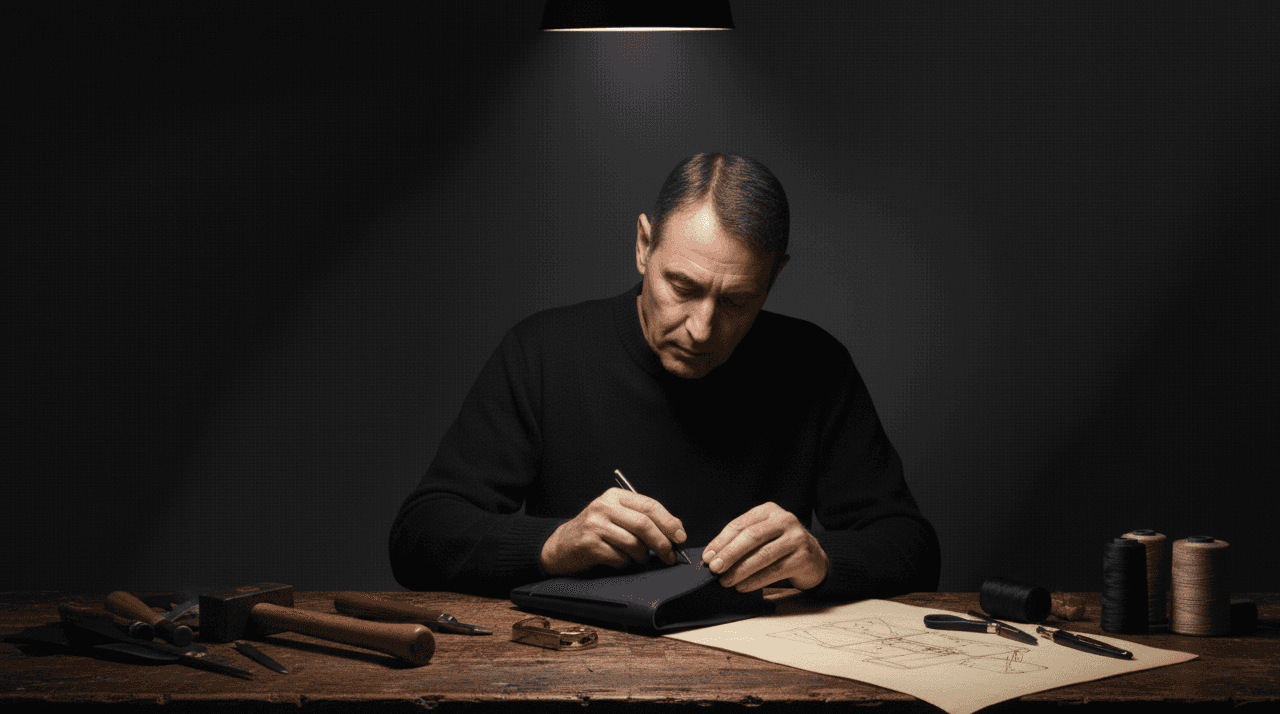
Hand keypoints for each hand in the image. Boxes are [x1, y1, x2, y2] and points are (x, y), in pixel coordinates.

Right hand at [540, 487, 686, 574]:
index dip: (669, 522)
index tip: (680, 537)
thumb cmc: (595, 531)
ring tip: (638, 557)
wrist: (561, 544)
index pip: (649, 506)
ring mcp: (595, 525)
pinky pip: (619, 557)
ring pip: (633, 543)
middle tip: (670, 556)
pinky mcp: (589, 544)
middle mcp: (604, 507)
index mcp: (615, 496)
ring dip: (642, 556)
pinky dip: (624, 562)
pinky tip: (618, 559)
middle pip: (644, 524)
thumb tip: (675, 530)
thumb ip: (642, 518)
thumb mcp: (617, 515)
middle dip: (662, 543)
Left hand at [703, 502, 829, 591]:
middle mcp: (784, 520)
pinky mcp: (803, 557)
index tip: (707, 556)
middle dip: (729, 554)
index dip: (721, 541)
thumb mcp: (763, 535)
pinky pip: (775, 570)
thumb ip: (741, 541)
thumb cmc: (780, 546)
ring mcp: (796, 538)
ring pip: (763, 555)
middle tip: (714, 568)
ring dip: (740, 570)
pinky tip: (743, 587)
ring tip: (726, 581)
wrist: (814, 557)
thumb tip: (712, 556)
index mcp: (769, 511)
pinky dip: (755, 580)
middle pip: (751, 537)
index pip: (740, 525)